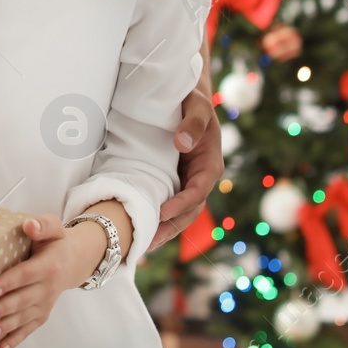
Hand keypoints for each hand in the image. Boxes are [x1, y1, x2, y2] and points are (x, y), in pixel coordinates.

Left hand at [0, 214, 101, 347]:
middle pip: (24, 300)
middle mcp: (49, 288)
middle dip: (4, 309)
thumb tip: (29, 225)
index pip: (26, 275)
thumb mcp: (54, 227)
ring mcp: (45, 304)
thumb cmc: (56, 242)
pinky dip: (15, 340)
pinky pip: (29, 329)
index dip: (9, 283)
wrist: (73, 262)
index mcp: (49, 265)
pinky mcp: (42, 314)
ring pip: (24, 317)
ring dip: (6, 327)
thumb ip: (42, 224)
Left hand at [149, 74, 222, 251]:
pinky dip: (155, 219)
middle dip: (170, 228)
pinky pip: (165, 205)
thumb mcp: (198, 106)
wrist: (185, 100)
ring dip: (161, 230)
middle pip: (189, 211)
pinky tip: (137, 231)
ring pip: (177, 214)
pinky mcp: (172, 184)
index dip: (182, 203)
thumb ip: (193, 122)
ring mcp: (186, 184)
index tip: (163, 212)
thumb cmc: (193, 102)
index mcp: (210, 165)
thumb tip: (182, 142)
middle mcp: (200, 180)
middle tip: (148, 242)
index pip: (198, 191)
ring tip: (139, 246)